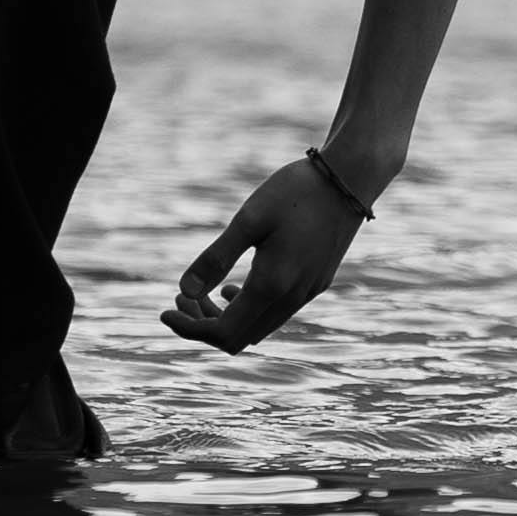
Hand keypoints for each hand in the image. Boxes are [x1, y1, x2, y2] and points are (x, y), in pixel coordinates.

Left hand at [164, 155, 370, 351]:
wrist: (352, 178)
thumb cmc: (297, 191)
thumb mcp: (249, 219)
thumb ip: (216, 258)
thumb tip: (182, 292)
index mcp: (272, 285)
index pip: (223, 332)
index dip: (189, 329)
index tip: (164, 311)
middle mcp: (292, 298)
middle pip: (239, 337)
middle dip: (204, 324)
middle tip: (180, 296)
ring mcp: (308, 293)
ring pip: (258, 328)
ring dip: (226, 317)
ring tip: (202, 291)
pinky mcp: (316, 282)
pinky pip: (275, 314)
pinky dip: (248, 310)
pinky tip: (235, 286)